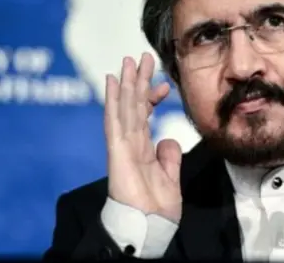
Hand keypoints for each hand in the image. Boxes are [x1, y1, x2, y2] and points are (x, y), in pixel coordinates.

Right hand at [105, 52, 182, 222]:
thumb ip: (169, 157)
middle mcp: (131, 144)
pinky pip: (115, 121)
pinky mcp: (117, 151)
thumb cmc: (157, 207)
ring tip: (128, 60)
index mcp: (143, 149)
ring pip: (125, 107)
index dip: (152, 98)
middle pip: (134, 106)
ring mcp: (122, 146)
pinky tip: (113, 81)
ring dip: (126, 83)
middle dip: (139, 81)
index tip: (164, 85)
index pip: (145, 116)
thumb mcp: (170, 176)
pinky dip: (114, 100)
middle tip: (144, 58)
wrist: (150, 226)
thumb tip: (168, 140)